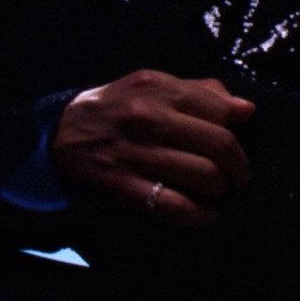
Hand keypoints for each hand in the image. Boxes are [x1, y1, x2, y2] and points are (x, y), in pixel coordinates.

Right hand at [51, 70, 253, 227]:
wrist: (55, 137)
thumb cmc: (111, 110)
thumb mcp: (146, 86)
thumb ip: (195, 91)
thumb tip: (244, 108)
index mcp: (157, 90)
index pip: (220, 108)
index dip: (240, 129)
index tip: (242, 142)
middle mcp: (148, 119)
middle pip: (218, 144)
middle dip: (238, 165)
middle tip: (238, 175)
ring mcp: (137, 154)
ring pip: (203, 175)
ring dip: (221, 190)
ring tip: (218, 192)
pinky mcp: (125, 187)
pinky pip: (176, 206)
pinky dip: (200, 215)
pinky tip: (205, 213)